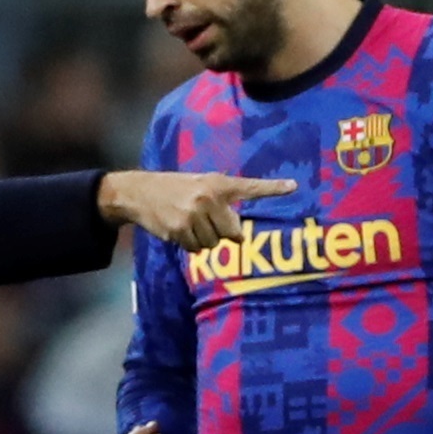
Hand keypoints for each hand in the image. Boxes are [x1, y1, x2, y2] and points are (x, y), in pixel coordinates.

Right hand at [98, 171, 296, 251]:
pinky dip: (190, 244)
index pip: (250, 187)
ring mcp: (194, 214)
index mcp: (217, 183)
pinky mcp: (181, 229)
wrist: (139, 192)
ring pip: (214, 244)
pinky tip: (179, 229)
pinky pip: (197, 249)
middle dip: (222, 233)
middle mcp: (209, 197)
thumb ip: (220, 202)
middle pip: (233, 232)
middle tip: (206, 221)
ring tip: (188, 222)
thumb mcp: (199, 184)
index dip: (272, 188)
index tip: (293, 186)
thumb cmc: (174, 189)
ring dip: (204, 239)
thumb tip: (238, 236)